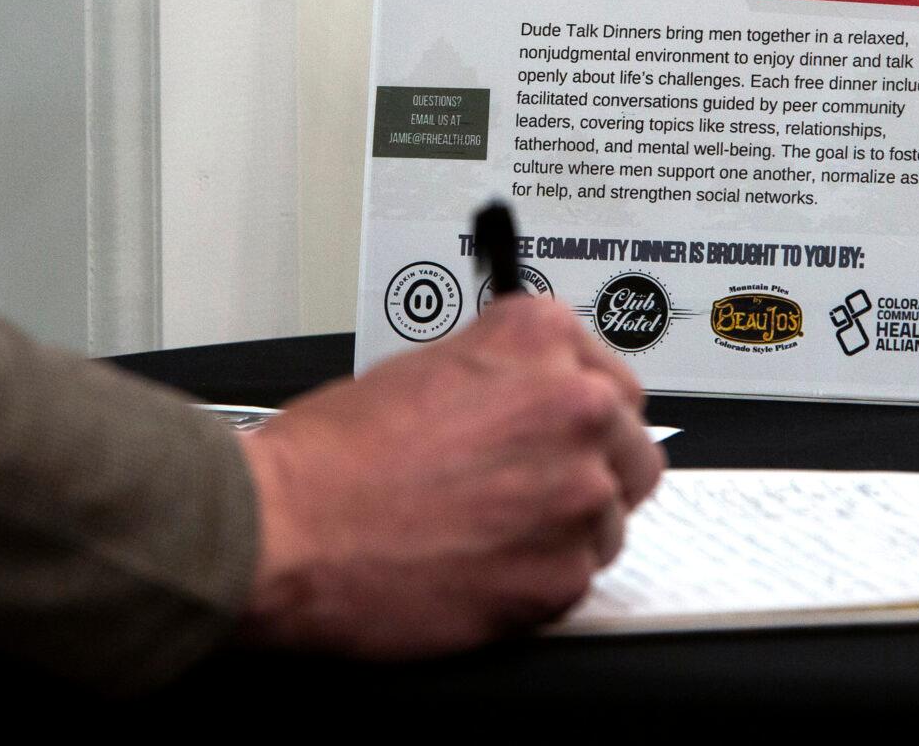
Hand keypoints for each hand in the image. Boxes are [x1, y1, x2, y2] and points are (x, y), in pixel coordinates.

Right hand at [234, 297, 664, 655]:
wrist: (286, 528)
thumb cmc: (330, 455)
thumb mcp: (424, 367)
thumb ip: (502, 376)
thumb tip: (531, 395)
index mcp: (540, 341)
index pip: (611, 374)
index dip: (583, 408)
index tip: (565, 424)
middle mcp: (575, 408)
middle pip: (632, 443)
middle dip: (594, 464)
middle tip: (537, 484)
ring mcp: (576, 495)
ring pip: (610, 518)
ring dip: (566, 527)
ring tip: (492, 530)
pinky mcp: (561, 576)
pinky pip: (577, 577)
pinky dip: (539, 578)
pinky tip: (483, 566)